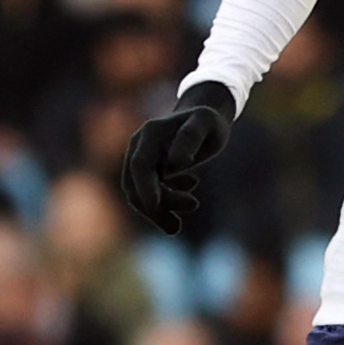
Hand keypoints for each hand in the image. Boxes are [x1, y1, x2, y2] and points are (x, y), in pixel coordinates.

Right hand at [117, 79, 233, 236]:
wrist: (204, 116)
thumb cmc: (208, 120)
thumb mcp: (206, 123)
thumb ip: (191, 138)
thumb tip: (176, 164)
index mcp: (150, 134)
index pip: (140, 165)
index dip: (144, 187)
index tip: (154, 207)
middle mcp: (139, 145)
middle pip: (135, 184)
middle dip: (153, 208)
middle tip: (176, 228)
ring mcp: (142, 157)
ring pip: (140, 191)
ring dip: (161, 207)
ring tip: (193, 206)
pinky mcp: (149, 168)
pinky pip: (149, 190)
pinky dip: (166, 199)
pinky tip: (191, 192)